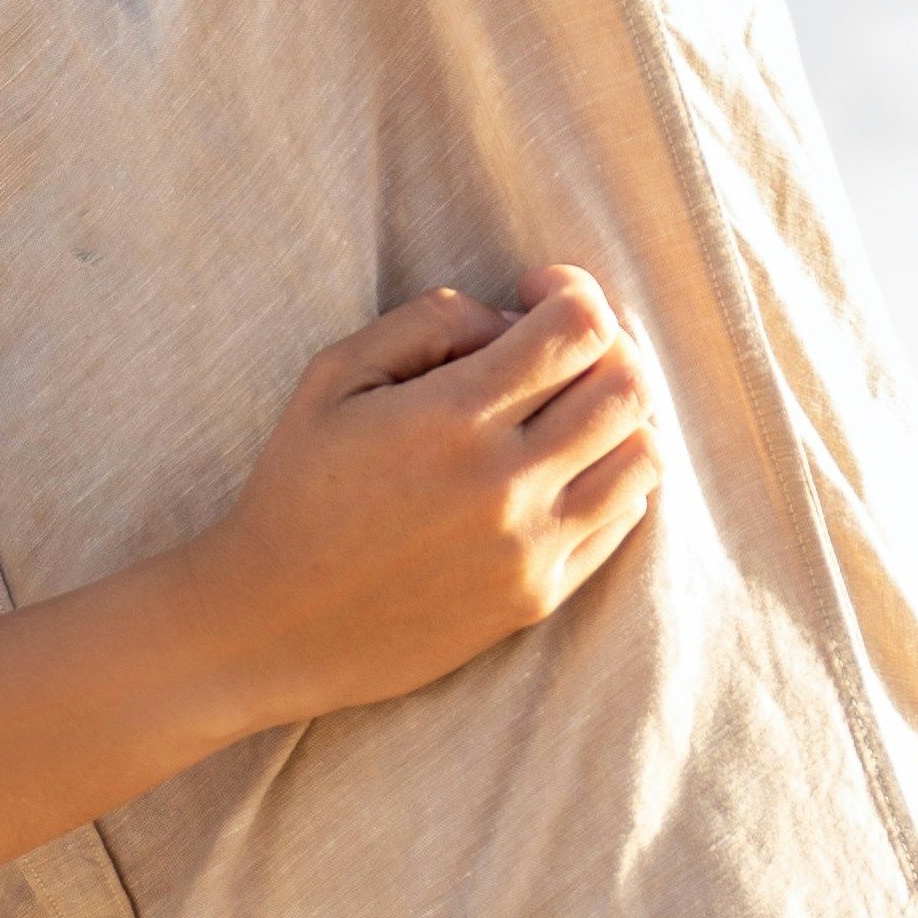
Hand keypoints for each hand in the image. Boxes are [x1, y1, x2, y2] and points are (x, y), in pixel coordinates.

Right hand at [171, 266, 663, 726]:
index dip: (573, 291)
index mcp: (451, 418)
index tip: (535, 295)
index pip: (581, 328)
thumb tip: (514, 319)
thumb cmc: (296, 488)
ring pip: (644, 456)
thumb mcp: (335, 376)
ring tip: (569, 409)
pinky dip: (611, 478)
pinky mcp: (539, 596)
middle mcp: (505, 485)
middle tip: (560, 349)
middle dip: (607, 347)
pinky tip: (561, 468)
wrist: (273, 626)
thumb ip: (430, 321)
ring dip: (620, 415)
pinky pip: (623, 519)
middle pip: (627, 387)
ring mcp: (530, 548)